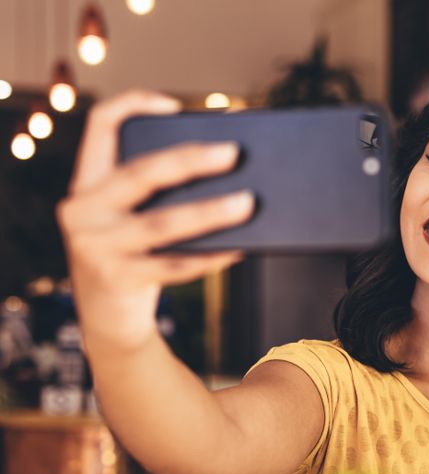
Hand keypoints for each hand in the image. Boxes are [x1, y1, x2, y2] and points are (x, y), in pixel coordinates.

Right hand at [57, 90, 253, 350]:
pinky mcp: (118, 279)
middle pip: (139, 174)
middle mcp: (82, 210)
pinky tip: (240, 248)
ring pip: (161, 224)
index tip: (176, 105)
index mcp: (87, 183)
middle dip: (188, 160)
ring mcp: (96, 247)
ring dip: (210, 212)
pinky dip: (210, 256)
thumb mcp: (129, 215)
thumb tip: (227, 172)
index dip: (134, 105)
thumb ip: (157, 192)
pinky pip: (174, 265)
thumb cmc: (132, 252)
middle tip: (234, 153)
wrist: (106, 317)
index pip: (99, 126)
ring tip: (248, 202)